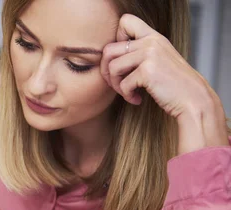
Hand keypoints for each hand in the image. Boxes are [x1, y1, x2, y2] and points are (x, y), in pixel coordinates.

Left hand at [101, 14, 227, 153]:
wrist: (193, 99)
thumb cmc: (172, 84)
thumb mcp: (157, 60)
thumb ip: (138, 53)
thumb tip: (106, 58)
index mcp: (153, 37)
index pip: (125, 21)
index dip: (115, 39)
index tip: (121, 59)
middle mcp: (151, 42)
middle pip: (109, 50)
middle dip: (106, 70)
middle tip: (116, 83)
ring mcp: (150, 54)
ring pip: (112, 68)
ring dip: (116, 85)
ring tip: (127, 93)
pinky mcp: (148, 71)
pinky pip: (123, 84)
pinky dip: (127, 96)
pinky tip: (137, 99)